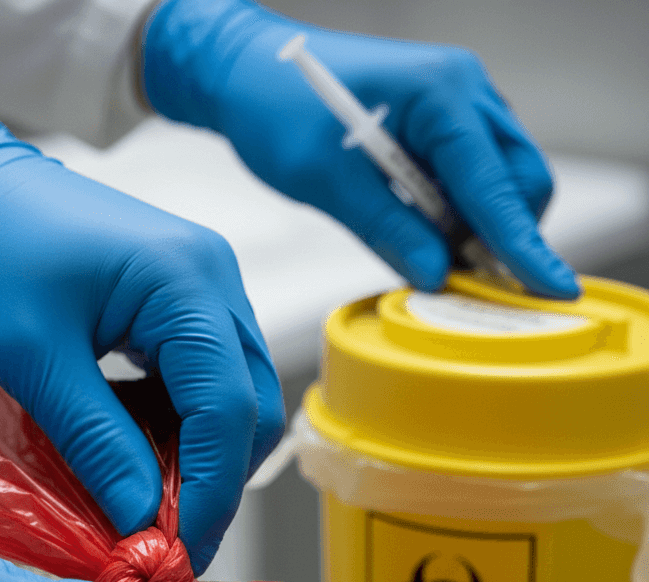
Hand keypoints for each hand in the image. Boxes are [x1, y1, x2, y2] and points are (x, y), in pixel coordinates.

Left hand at [0, 69, 284, 574]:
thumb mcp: (33, 358)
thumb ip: (96, 441)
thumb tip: (139, 522)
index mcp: (185, 282)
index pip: (227, 407)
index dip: (209, 491)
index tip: (177, 554)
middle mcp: (213, 280)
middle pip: (249, 403)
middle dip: (216, 480)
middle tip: (167, 542)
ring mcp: (203, 287)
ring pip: (234, 394)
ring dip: (201, 457)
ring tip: (151, 508)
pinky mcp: (181, 301)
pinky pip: (204, 378)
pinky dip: (182, 426)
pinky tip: (141, 455)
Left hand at [142, 0, 578, 299]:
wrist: (248, 73)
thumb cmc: (277, 106)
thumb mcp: (326, 179)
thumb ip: (387, 228)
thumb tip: (435, 276)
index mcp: (441, 94)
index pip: (497, 183)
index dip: (522, 244)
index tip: (552, 290)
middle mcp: (463, 93)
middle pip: (518, 181)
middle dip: (503, 238)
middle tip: (461, 284)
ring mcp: (456, 106)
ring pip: (497, 183)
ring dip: (475, 230)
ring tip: (425, 255)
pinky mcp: (439, 126)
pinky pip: (468, 179)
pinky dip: (454, 216)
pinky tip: (418, 232)